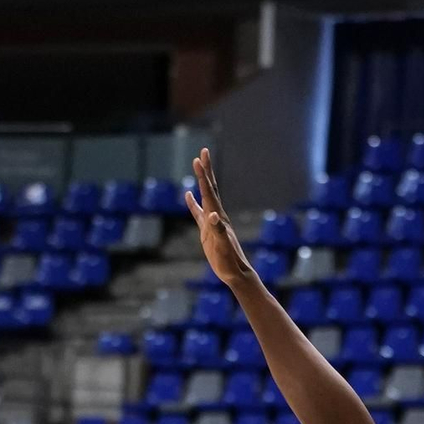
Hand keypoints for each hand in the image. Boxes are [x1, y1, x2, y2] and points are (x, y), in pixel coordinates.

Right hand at [185, 147, 253, 288]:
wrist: (235, 271)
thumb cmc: (229, 260)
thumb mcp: (223, 245)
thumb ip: (218, 230)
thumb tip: (213, 215)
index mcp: (218, 216)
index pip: (209, 191)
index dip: (203, 175)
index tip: (198, 158)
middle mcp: (216, 214)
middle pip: (210, 187)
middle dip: (205, 170)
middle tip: (203, 151)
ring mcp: (211, 221)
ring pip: (205, 196)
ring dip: (201, 181)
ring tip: (197, 166)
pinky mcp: (207, 230)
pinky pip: (198, 212)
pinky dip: (193, 203)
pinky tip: (188, 195)